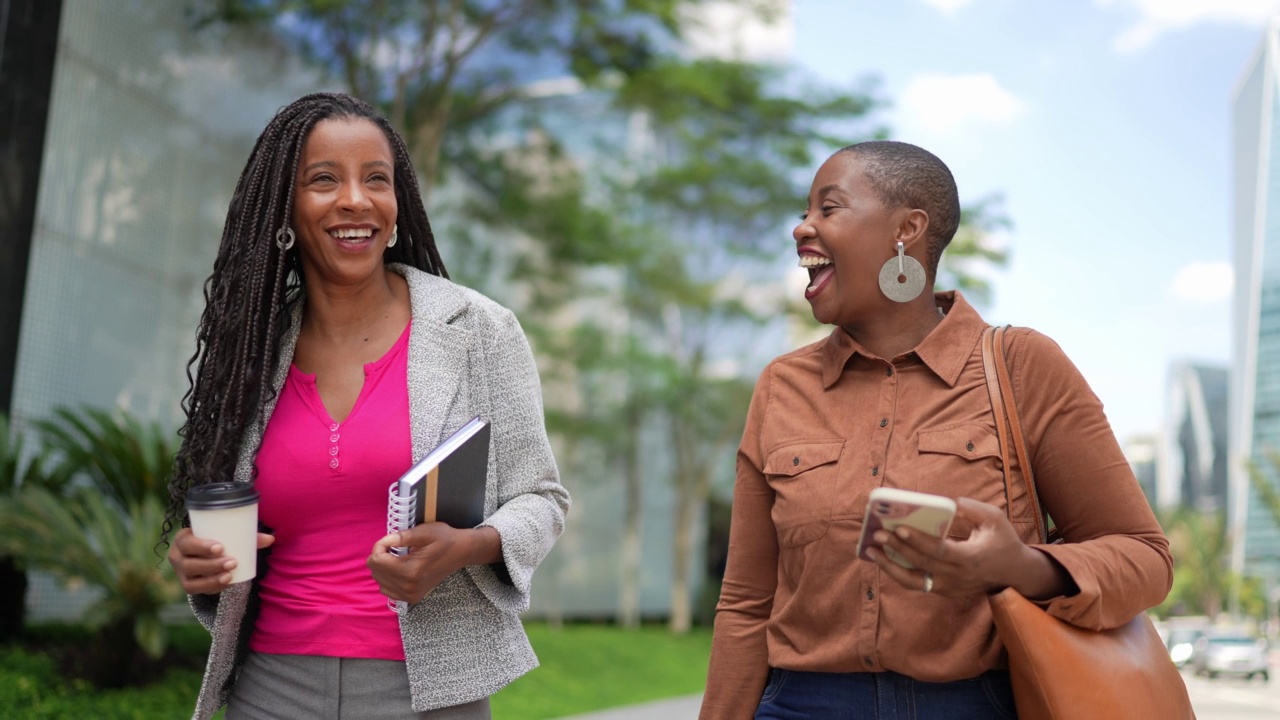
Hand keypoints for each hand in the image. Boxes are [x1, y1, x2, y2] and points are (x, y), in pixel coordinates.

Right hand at [167, 527, 274, 594]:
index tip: (221, 547)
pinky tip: (226, 584)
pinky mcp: (188, 586)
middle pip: (189, 565)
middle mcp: (177, 557)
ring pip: (191, 582)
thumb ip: (247, 536)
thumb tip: (270, 539)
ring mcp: (181, 574)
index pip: (186, 543)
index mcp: (182, 539)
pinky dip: (212, 588)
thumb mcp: (225, 534)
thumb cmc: (215, 538)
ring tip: (229, 575)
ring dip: (211, 580)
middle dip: (211, 565)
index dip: (201, 546)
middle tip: (232, 562)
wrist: (202, 552)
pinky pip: (197, 591)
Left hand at [367, 524, 500, 604]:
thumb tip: (384, 542)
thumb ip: (402, 537)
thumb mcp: (424, 531)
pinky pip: (387, 589)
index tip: (391, 539)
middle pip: (375, 572)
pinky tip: (399, 568)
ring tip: (398, 557)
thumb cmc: (444, 539)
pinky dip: (388, 578)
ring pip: (379, 581)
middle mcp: (409, 587)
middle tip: (395, 546)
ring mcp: (410, 595)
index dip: (380, 546)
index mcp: (411, 571)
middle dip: (381, 556)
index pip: (376, 560)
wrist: (461, 552)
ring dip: (383, 567)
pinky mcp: (412, 598)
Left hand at [866, 497, 1035, 597]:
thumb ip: (972, 509)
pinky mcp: (944, 591)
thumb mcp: (995, 519)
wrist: (1014, 573)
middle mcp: (958, 576)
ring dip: (890, 567)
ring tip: (872, 551)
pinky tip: (884, 559)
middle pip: (922, 564)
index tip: (899, 529)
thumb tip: (949, 503)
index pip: (939, 551)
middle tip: (877, 534)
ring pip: (914, 582)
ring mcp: (950, 587)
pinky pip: (917, 584)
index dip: (918, 541)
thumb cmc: (1002, 541)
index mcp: (971, 558)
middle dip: (897, 549)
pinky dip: (899, 573)